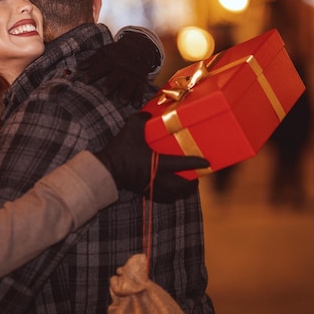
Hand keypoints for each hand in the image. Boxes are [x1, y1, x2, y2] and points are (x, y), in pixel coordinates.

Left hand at [76, 29, 160, 106]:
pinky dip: (138, 98)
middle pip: (116, 76)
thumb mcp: (104, 51)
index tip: (84, 80)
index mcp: (111, 60)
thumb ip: (92, 60)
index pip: (100, 67)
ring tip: (122, 102)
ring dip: (126, 93)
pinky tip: (135, 105)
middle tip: (104, 92)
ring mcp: (132, 75)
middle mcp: (122, 68)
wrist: (139, 48)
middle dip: (111, 84)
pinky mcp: (140, 81)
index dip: (92, 74)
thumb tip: (78, 68)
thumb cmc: (117, 52)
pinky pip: (140, 90)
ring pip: (129, 85)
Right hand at [93, 112, 208, 202]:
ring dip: (183, 191)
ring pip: (174, 195)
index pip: (182, 164)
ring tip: (187, 186)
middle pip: (182, 186)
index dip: (196, 163)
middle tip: (197, 177)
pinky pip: (163, 199)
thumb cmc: (120, 151)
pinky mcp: (145, 193)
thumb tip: (147, 114)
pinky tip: (172, 193)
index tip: (207, 163)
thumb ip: (141, 119)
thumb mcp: (130, 130)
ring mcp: (152, 188)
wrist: (106, 171)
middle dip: (192, 184)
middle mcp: (158, 178)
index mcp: (158, 163)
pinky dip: (170, 197)